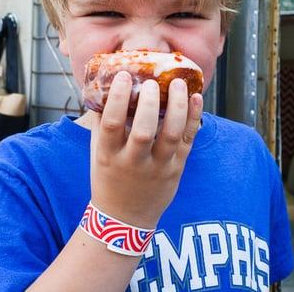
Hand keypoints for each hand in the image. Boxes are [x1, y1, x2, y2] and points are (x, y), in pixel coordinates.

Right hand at [89, 71, 202, 228]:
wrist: (125, 217)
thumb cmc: (108, 177)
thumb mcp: (97, 152)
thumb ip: (101, 123)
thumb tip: (103, 87)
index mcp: (108, 155)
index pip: (111, 124)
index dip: (117, 98)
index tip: (123, 76)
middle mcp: (133, 162)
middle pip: (143, 131)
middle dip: (149, 103)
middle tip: (152, 82)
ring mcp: (157, 167)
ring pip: (170, 134)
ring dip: (177, 106)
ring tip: (178, 83)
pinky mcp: (176, 169)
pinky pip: (187, 140)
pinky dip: (193, 118)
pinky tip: (195, 98)